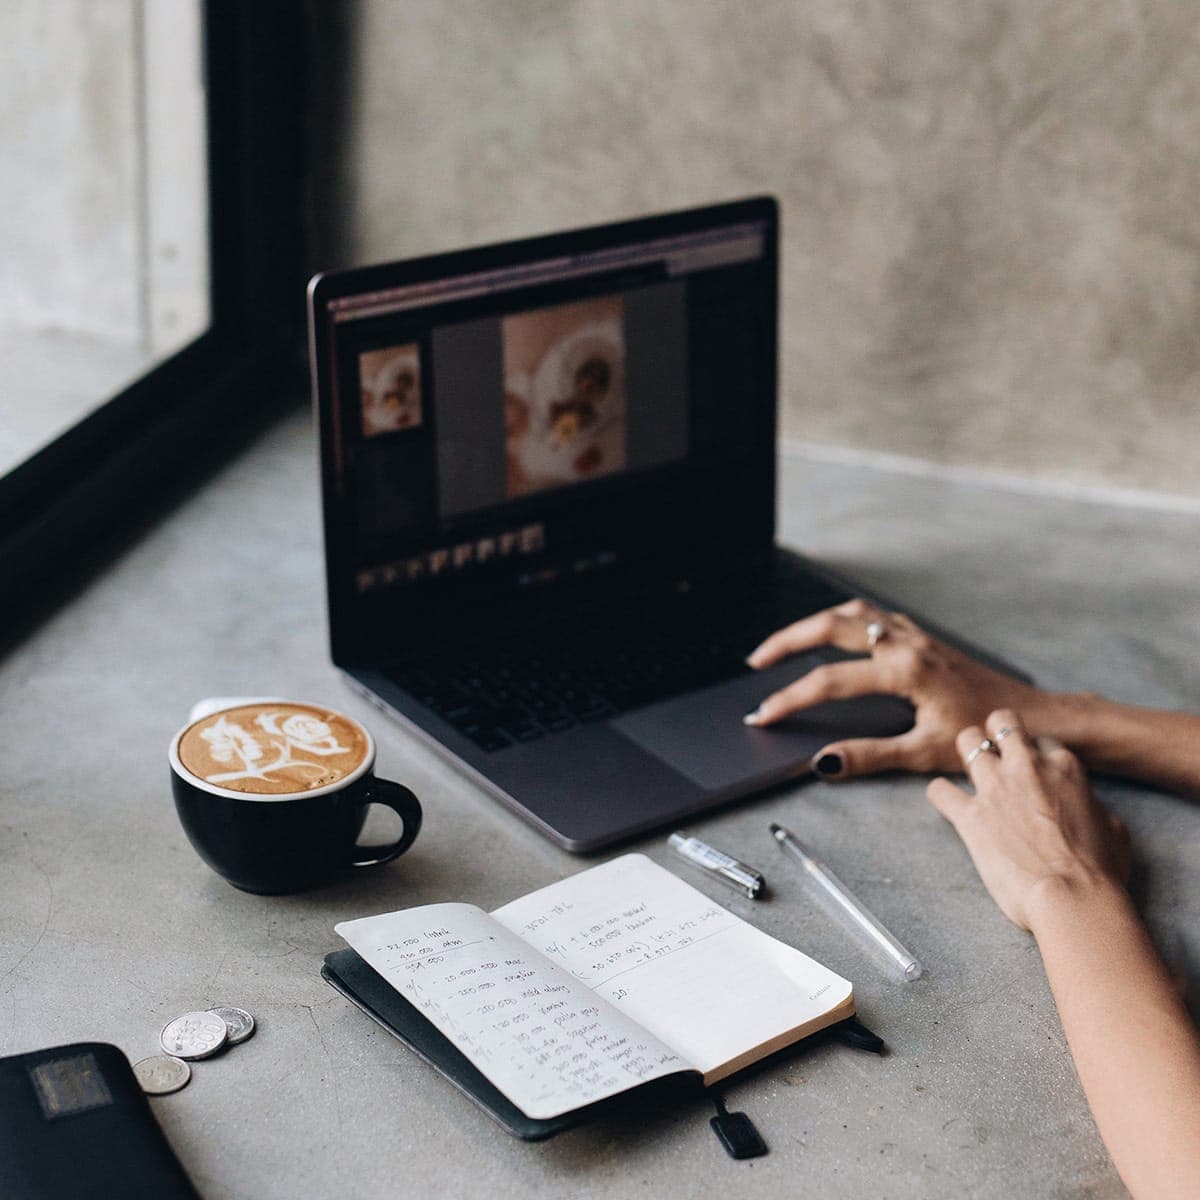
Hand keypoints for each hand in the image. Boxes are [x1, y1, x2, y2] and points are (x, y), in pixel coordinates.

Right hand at [746, 598, 1045, 778]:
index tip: (764, 714)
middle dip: (787, 641)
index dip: (790, 699)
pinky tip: (834, 635)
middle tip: (756, 661)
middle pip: (831, 626)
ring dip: (813, 623)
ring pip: (852, 612)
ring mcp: (913, 635)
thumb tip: (824, 762)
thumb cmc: (983, 734)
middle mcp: (905, 643)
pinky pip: (872, 615)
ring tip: (784, 643)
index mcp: (903, 670)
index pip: (829, 681)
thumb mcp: (924, 752)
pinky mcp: (921, 637)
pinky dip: (842, 620)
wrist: (1032, 718)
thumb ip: (869, 756)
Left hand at [926, 710, 1130, 930]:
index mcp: (1064, 767)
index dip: (1035, 754)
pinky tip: (948, 803)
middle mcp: (1027, 768)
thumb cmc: (1100, 871)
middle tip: (993, 755)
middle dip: (994, 733)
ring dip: (966, 753)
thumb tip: (1084, 805)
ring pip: (967, 740)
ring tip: (970, 771)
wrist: (1073, 898)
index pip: (1042, 739)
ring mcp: (995, 788)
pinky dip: (941, 794)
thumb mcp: (1114, 828)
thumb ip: (1091, 805)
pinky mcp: (970, 815)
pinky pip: (940, 789)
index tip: (1031, 770)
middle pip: (1002, 721)